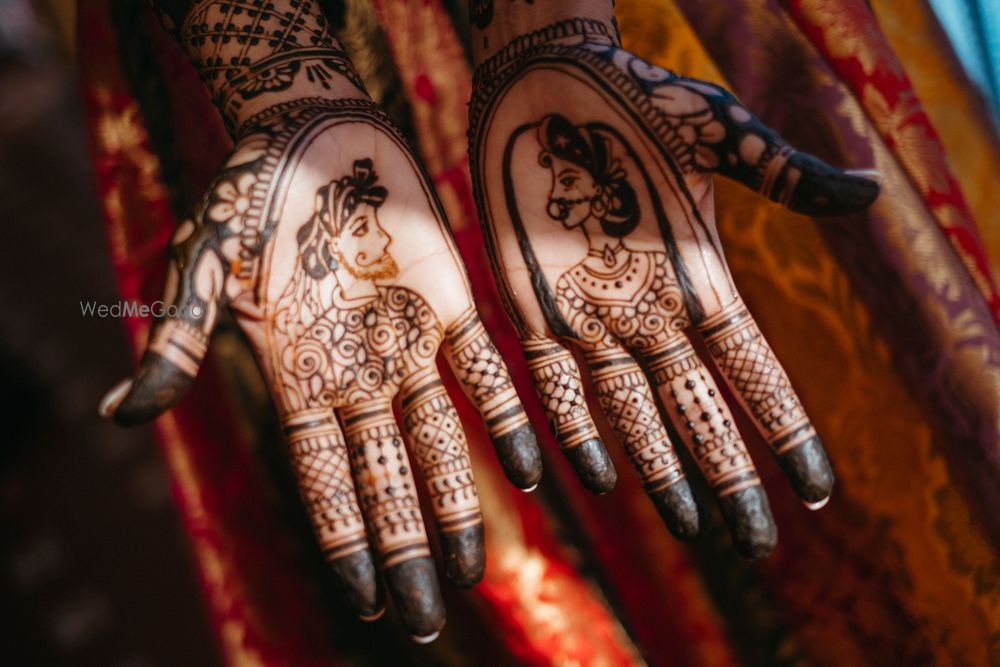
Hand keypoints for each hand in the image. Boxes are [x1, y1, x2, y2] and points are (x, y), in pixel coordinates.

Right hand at [100, 1, 540, 640]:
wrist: (314, 127)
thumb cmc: (250, 194)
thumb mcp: (206, 268)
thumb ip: (182, 343)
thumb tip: (122, 417)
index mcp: (298, 377)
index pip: (321, 479)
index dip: (342, 541)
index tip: (365, 604)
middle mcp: (358, 375)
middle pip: (384, 479)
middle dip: (404, 548)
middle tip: (424, 619)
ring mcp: (408, 345)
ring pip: (439, 442)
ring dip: (457, 504)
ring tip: (472, 571)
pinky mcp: (452, 303)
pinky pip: (487, 373)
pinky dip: (508, 420)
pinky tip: (535, 472)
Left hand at [468, 16, 878, 557]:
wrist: (550, 85)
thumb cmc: (639, 100)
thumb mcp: (719, 137)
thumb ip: (784, 176)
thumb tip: (873, 193)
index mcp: (701, 279)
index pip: (754, 372)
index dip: (785, 430)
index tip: (814, 487)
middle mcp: (651, 313)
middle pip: (698, 411)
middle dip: (725, 477)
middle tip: (750, 545)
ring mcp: (593, 317)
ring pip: (631, 414)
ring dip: (657, 471)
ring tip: (686, 528)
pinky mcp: (533, 309)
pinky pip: (552, 385)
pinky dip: (568, 429)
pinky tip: (586, 480)